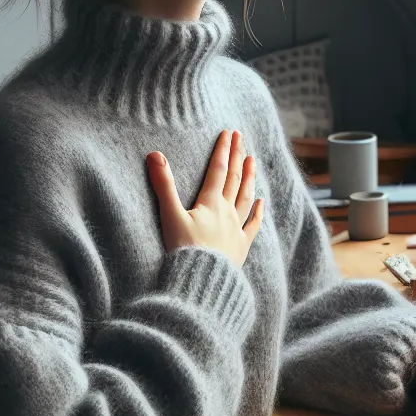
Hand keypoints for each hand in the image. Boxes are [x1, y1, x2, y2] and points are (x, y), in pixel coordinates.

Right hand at [147, 129, 263, 267]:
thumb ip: (163, 185)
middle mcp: (227, 212)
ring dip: (249, 177)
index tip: (228, 133)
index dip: (223, 150)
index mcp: (210, 203)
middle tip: (241, 137)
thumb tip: (154, 155)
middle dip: (237, 156)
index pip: (218, 170)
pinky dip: (258, 212)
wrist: (202, 282)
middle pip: (234, 179)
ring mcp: (236, 229)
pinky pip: (253, 225)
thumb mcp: (170, 216)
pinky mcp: (241, 246)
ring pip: (246, 197)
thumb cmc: (183, 250)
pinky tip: (261, 202)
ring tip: (252, 161)